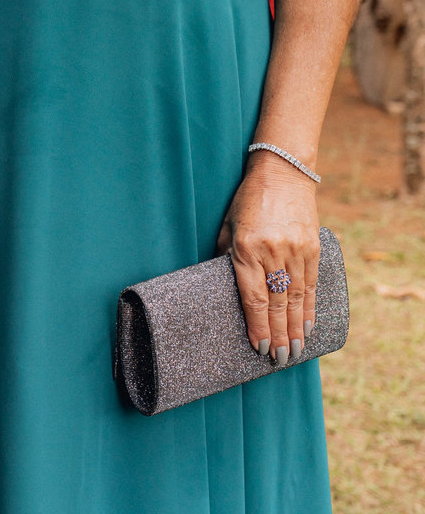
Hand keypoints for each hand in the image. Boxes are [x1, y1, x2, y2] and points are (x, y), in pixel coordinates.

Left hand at [217, 150, 320, 365]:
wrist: (282, 174)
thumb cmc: (246, 202)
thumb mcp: (228, 227)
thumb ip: (227, 258)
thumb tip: (222, 290)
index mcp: (246, 248)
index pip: (253, 297)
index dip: (257, 326)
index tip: (259, 348)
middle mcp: (273, 251)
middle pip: (276, 303)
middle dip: (277, 335)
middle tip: (279, 360)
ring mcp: (296, 249)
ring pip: (296, 297)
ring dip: (295, 328)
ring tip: (294, 352)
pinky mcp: (312, 247)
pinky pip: (311, 284)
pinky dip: (310, 308)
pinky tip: (308, 327)